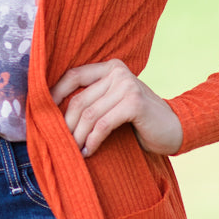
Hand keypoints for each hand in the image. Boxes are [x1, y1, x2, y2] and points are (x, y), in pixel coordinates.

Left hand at [50, 59, 182, 156]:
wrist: (175, 128)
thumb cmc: (140, 119)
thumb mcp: (115, 102)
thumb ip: (95, 98)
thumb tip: (55, 111)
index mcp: (111, 67)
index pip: (74, 75)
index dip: (56, 93)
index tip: (43, 113)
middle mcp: (118, 72)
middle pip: (80, 100)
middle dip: (67, 125)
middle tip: (61, 143)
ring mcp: (127, 86)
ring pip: (89, 114)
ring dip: (78, 137)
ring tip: (75, 151)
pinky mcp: (134, 104)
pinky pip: (103, 125)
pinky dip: (93, 141)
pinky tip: (89, 152)